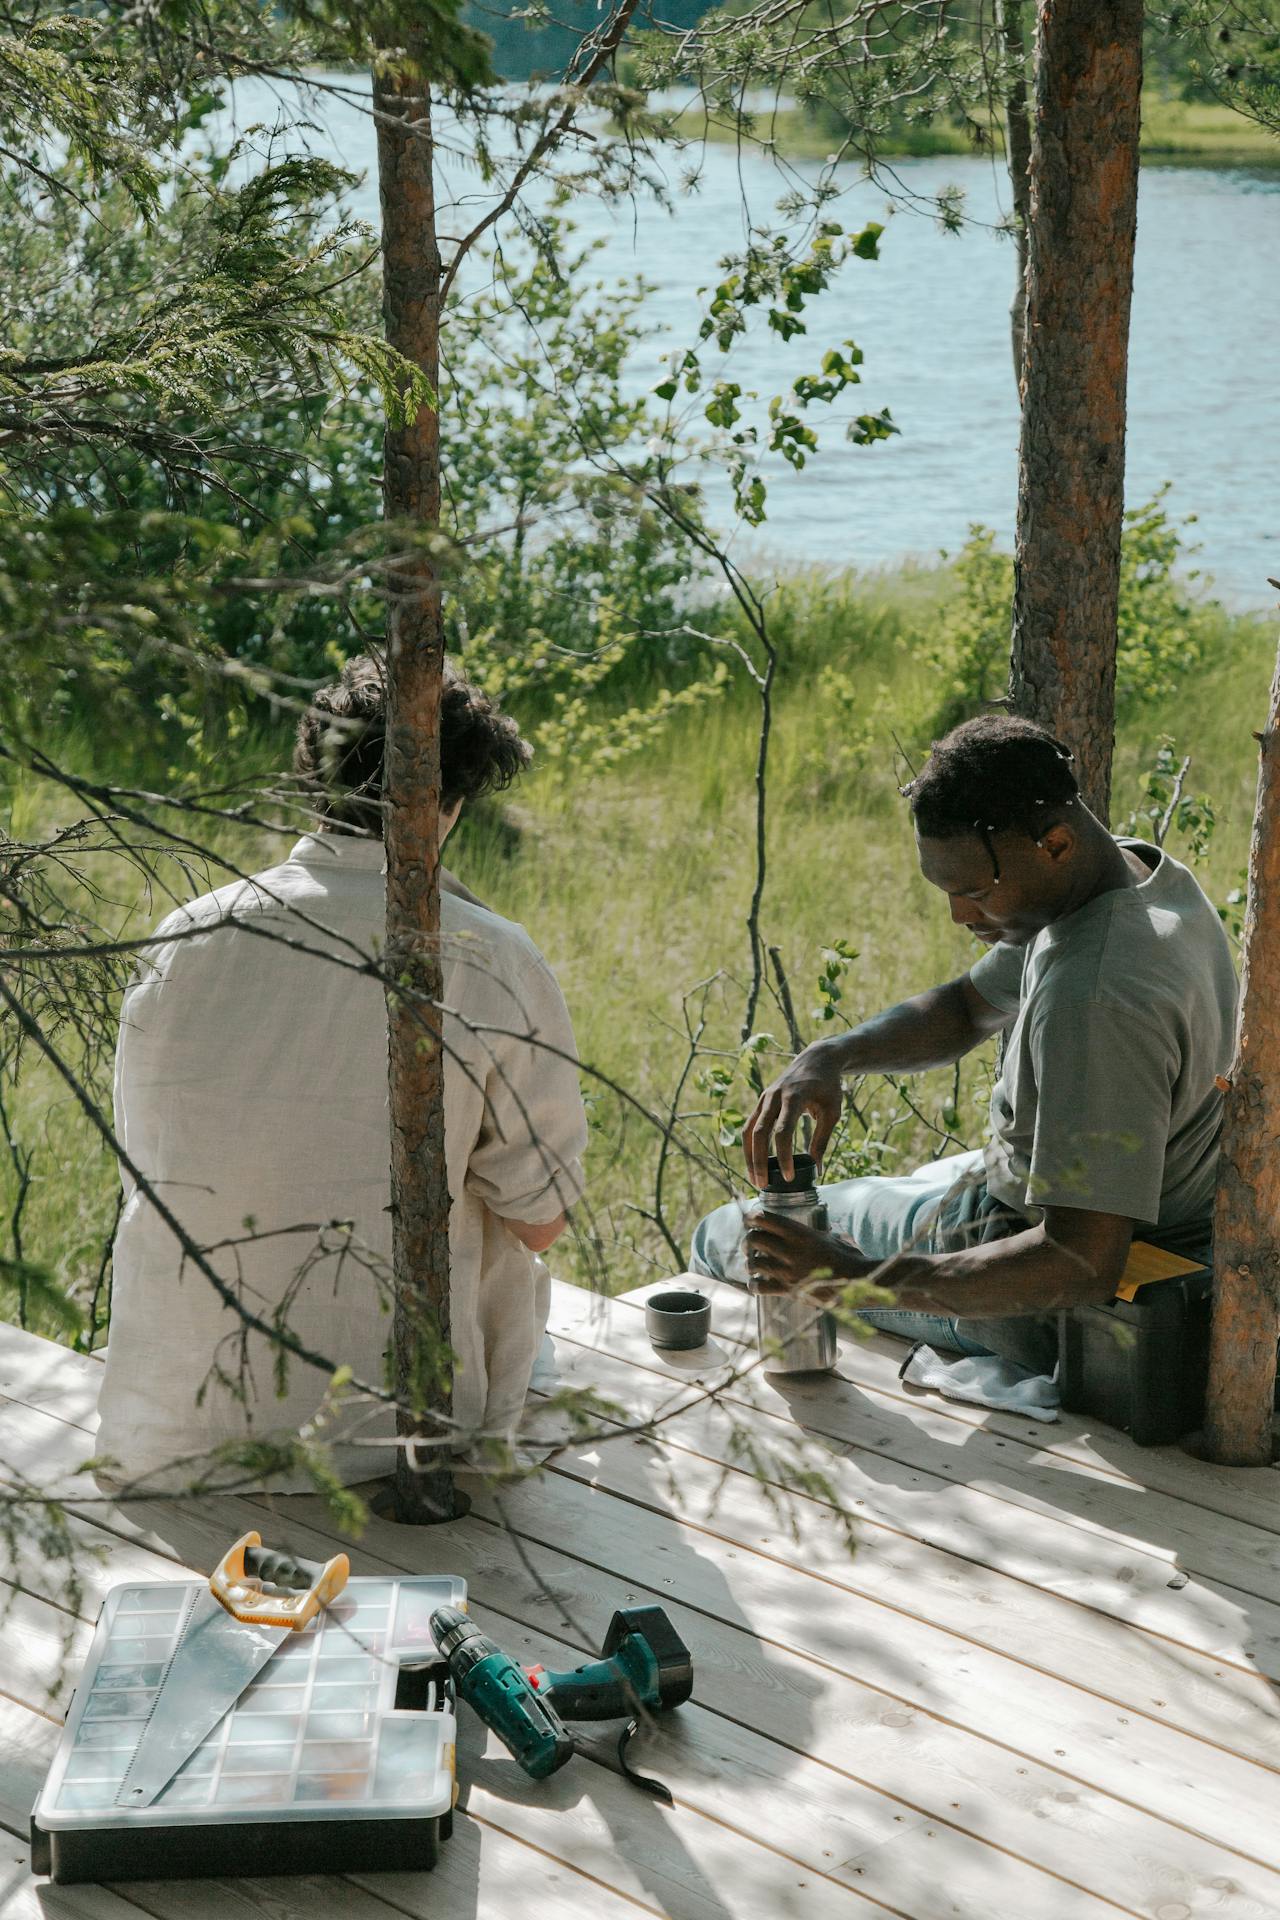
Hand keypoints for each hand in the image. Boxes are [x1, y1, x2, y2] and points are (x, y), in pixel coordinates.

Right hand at [743, 1040, 843, 1187]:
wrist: (817, 1059)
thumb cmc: (828, 1086)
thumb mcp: (832, 1112)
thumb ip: (822, 1139)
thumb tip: (817, 1169)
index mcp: (794, 1097)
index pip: (783, 1132)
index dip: (784, 1156)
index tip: (789, 1177)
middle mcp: (774, 1096)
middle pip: (760, 1133)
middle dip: (759, 1161)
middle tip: (763, 1185)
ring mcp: (764, 1098)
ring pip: (749, 1130)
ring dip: (749, 1156)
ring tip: (755, 1179)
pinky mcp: (761, 1101)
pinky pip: (750, 1125)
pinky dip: (750, 1145)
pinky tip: (754, 1162)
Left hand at [744, 1212, 864, 1295]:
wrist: (859, 1282)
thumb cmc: (848, 1258)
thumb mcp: (829, 1238)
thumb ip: (811, 1234)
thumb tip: (804, 1231)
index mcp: (801, 1234)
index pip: (766, 1219)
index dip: (753, 1217)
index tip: (749, 1219)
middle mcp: (792, 1250)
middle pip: (755, 1239)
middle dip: (749, 1240)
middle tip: (749, 1244)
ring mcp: (789, 1271)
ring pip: (754, 1263)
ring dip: (750, 1263)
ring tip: (752, 1264)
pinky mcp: (789, 1290)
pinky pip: (760, 1287)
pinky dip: (754, 1284)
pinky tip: (756, 1283)